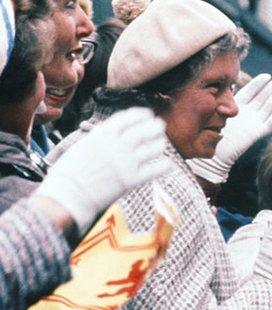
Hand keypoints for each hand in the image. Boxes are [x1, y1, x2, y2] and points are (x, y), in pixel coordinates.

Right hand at [35, 107, 172, 231]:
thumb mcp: (82, 147)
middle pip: (144, 130)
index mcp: (101, 135)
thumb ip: (99, 139)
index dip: (140, 115)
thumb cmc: (69, 173)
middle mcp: (116, 146)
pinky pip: (155, 170)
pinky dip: (164, 166)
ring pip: (153, 148)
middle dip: (154, 126)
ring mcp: (125, 162)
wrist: (66, 195)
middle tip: (160, 126)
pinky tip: (167, 164)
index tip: (147, 114)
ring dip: (160, 144)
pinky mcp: (131, 180)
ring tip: (161, 143)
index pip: (127, 118)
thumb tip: (113, 134)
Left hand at [188, 73, 271, 182]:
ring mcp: (253, 122)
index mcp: (237, 106)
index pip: (250, 91)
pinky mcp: (257, 133)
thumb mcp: (217, 109)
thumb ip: (224, 97)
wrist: (215, 152)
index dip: (258, 83)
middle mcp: (247, 113)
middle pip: (261, 98)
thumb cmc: (211, 131)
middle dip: (270, 89)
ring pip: (267, 108)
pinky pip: (269, 123)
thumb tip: (227, 80)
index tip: (267, 76)